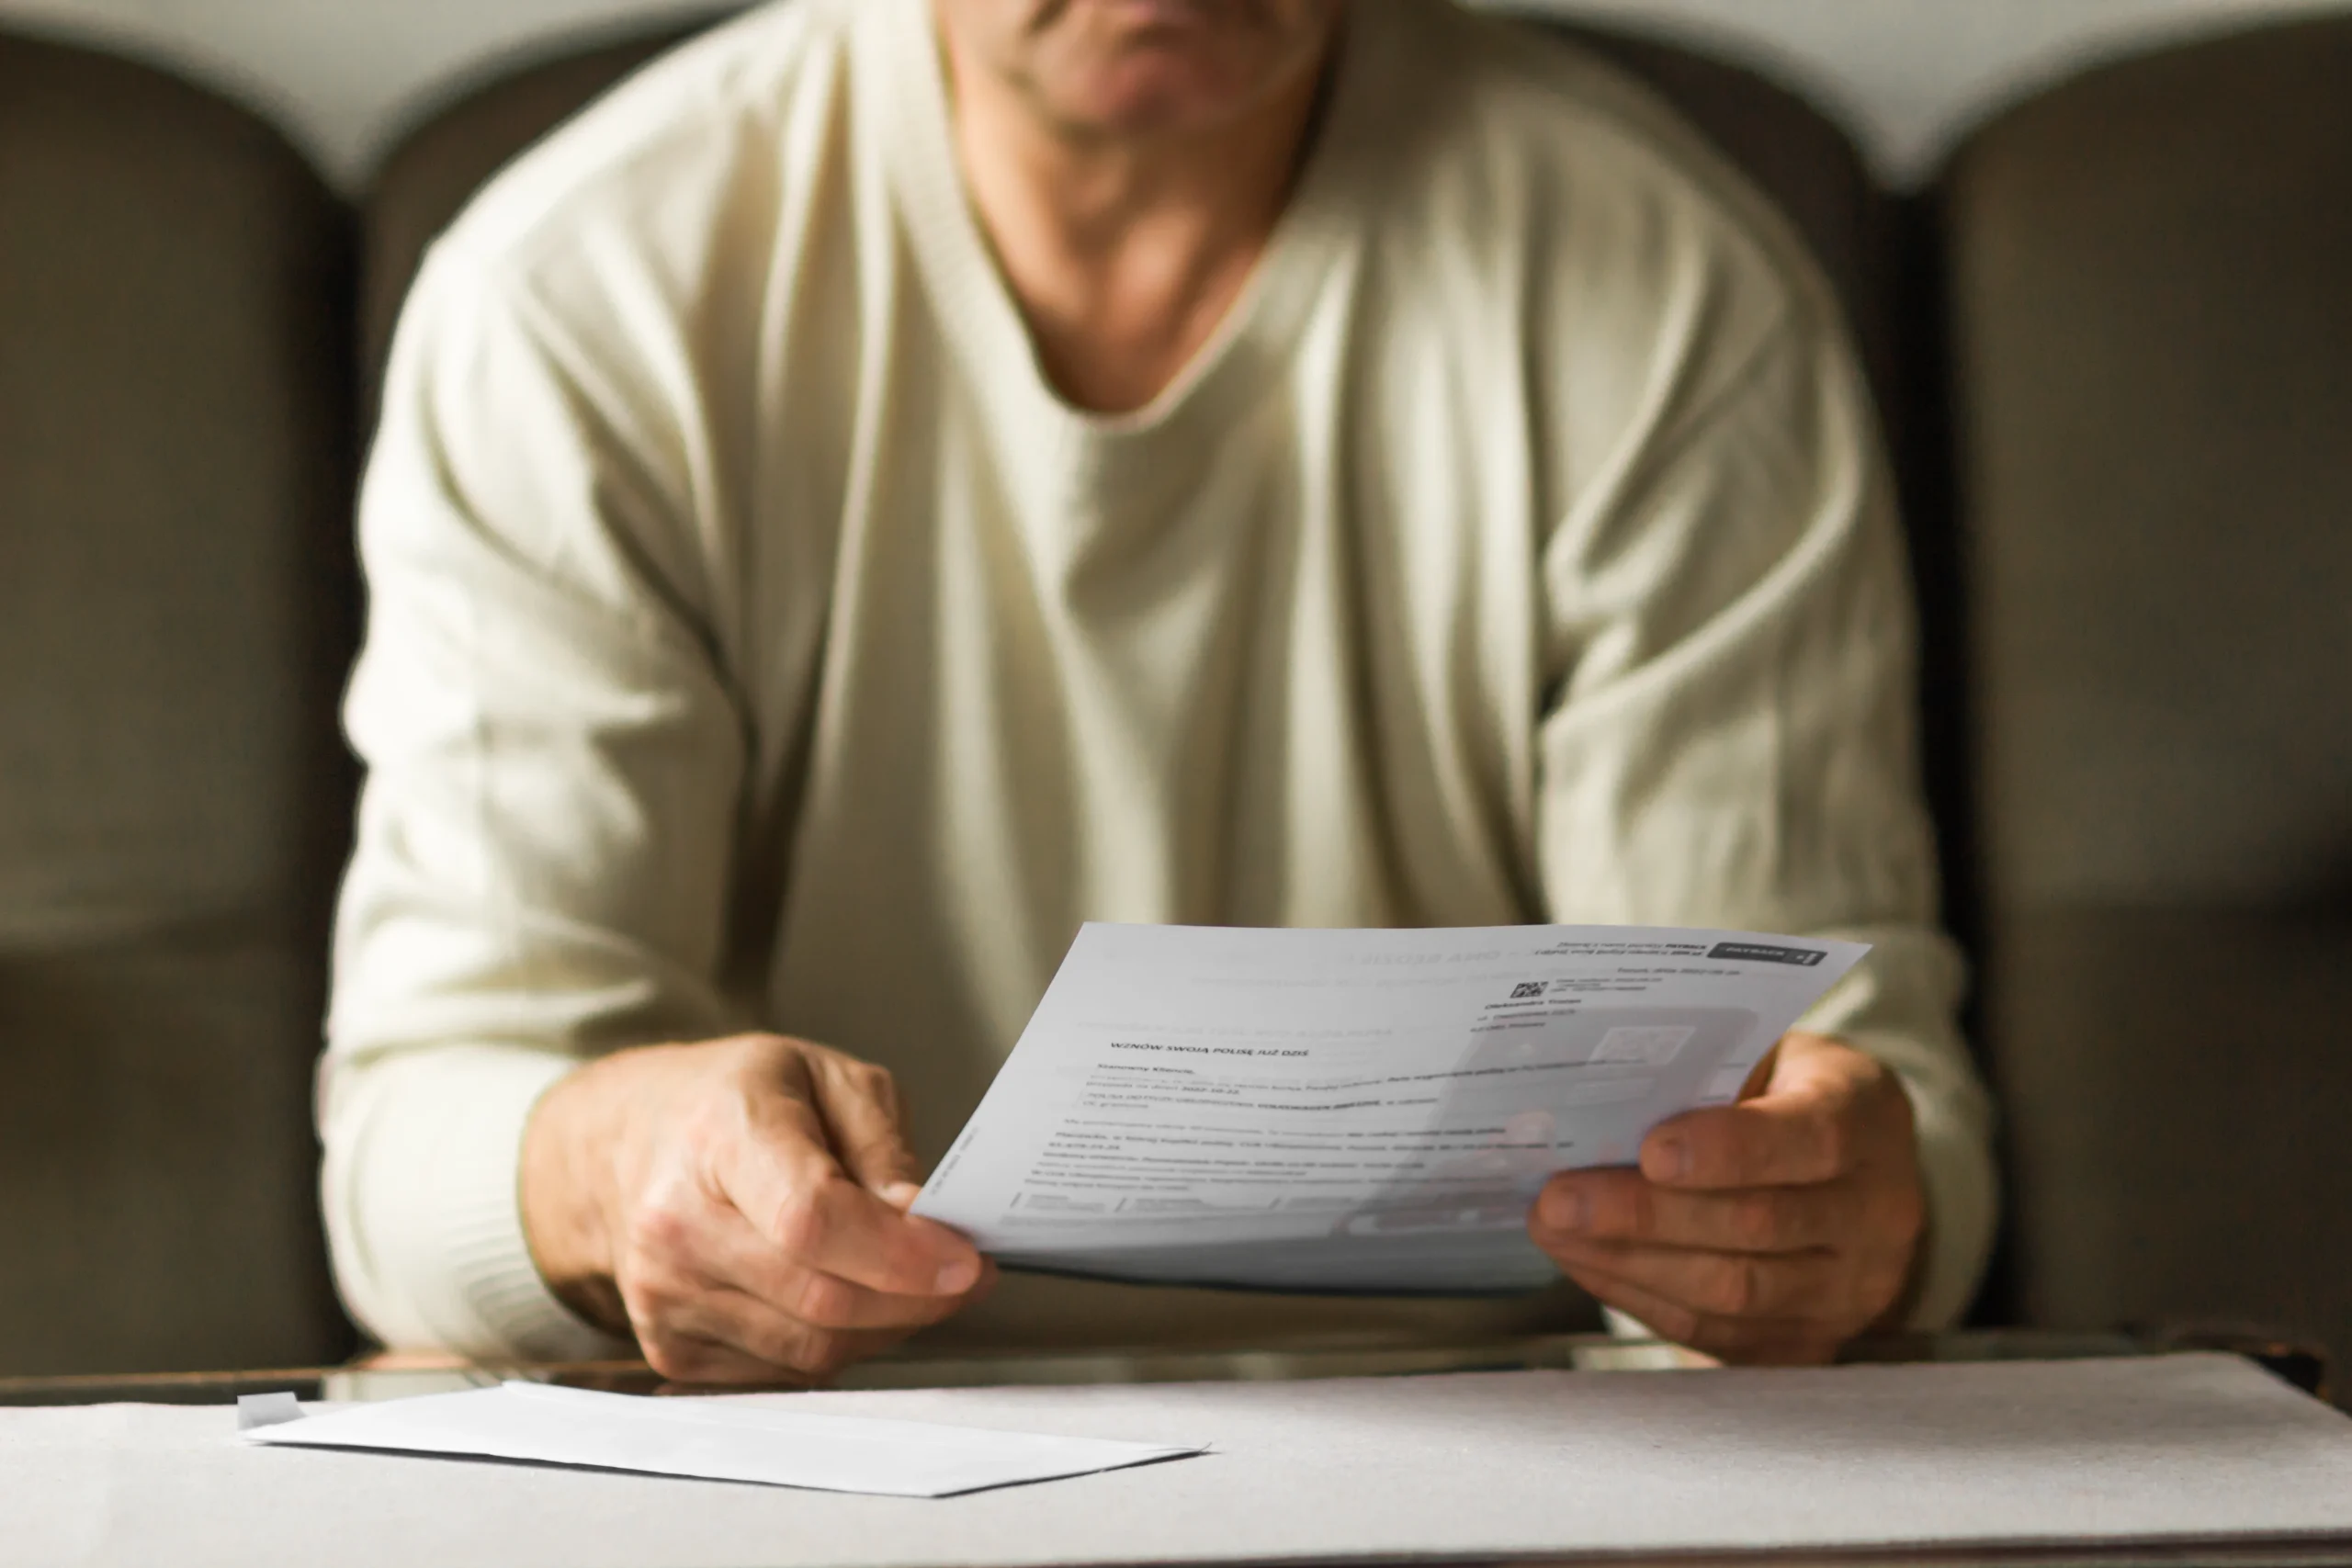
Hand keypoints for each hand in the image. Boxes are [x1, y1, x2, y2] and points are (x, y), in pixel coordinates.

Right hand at [520, 1033, 993, 1383]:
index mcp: (719, 1136)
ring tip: (910, 1282)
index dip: (899, 1252)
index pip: (812, 1219)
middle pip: (820, 1298)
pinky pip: (785, 1372)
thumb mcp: (825, 1076)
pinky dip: (837, 1345)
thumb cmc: (733, 1101)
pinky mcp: (670, 1346)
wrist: (625, 1142)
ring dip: (883, 1326)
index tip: (965, 1258)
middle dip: (914, 1298)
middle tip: (965, 1275)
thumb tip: (927, 1222)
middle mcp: (677, 1223)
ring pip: (811, 1349)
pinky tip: (847, 1297)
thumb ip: (883, 1147)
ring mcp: (665, 1294)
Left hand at [1527, 1033, 1922, 1364]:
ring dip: (1629, 1264)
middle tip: (1557, 1200)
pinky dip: (1641, 1298)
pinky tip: (1588, 1263)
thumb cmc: (1785, 1092)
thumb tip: (1593, 1100)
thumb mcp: (1769, 1053)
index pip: (1809, 1137)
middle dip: (1645, 1217)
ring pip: (1735, 1293)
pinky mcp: (1811, 1341)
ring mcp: (1851, 1289)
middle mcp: (1876, 1212)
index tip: (1650, 1151)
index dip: (1729, 1149)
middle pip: (1758, 1226)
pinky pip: (1719, 1334)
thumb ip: (1704, 1072)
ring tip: (1555, 1231)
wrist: (1854, 1168)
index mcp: (1867, 1117)